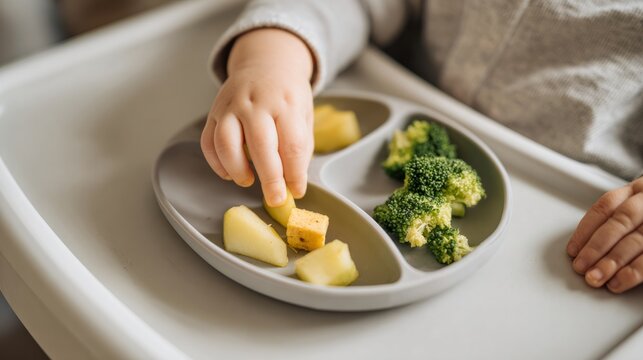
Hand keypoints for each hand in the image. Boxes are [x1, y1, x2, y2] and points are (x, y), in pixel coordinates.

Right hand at [201, 29, 313, 205]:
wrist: (266, 63)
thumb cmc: (288, 95)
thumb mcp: (304, 115)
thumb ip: (299, 148)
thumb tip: (292, 184)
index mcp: (286, 103)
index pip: (291, 143)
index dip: (295, 173)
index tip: (296, 190)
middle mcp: (256, 102)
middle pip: (260, 144)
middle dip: (269, 178)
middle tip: (275, 198)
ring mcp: (231, 106)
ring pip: (226, 143)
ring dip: (237, 169)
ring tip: (248, 181)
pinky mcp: (214, 112)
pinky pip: (208, 142)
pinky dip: (216, 163)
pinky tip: (229, 173)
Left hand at [567, 177, 642, 292]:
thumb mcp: (636, 207)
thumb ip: (614, 221)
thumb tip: (581, 249)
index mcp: (638, 189)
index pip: (606, 206)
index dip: (586, 229)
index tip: (572, 251)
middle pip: (621, 222)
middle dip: (597, 247)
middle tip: (581, 267)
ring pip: (638, 240)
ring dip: (613, 262)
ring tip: (597, 278)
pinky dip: (635, 272)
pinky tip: (620, 282)